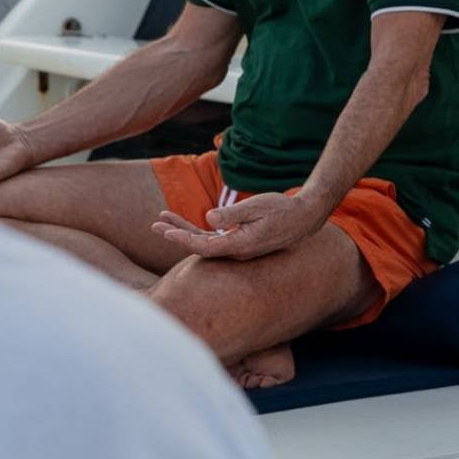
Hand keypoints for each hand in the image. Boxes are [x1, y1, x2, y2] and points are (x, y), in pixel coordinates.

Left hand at [152, 191, 325, 260]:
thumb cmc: (282, 209)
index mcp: (241, 245)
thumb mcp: (258, 206)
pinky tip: (184, 223)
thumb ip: (233, 214)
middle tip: (154, 224)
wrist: (304, 217)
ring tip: (162, 220)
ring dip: (183, 231)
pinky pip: (214, 239)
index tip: (164, 231)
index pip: (204, 247)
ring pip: (205, 242)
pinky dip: (197, 231)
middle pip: (199, 247)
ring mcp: (238, 249)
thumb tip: (208, 218)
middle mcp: (237, 252)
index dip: (183, 240)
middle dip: (176, 235)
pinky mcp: (240, 242)